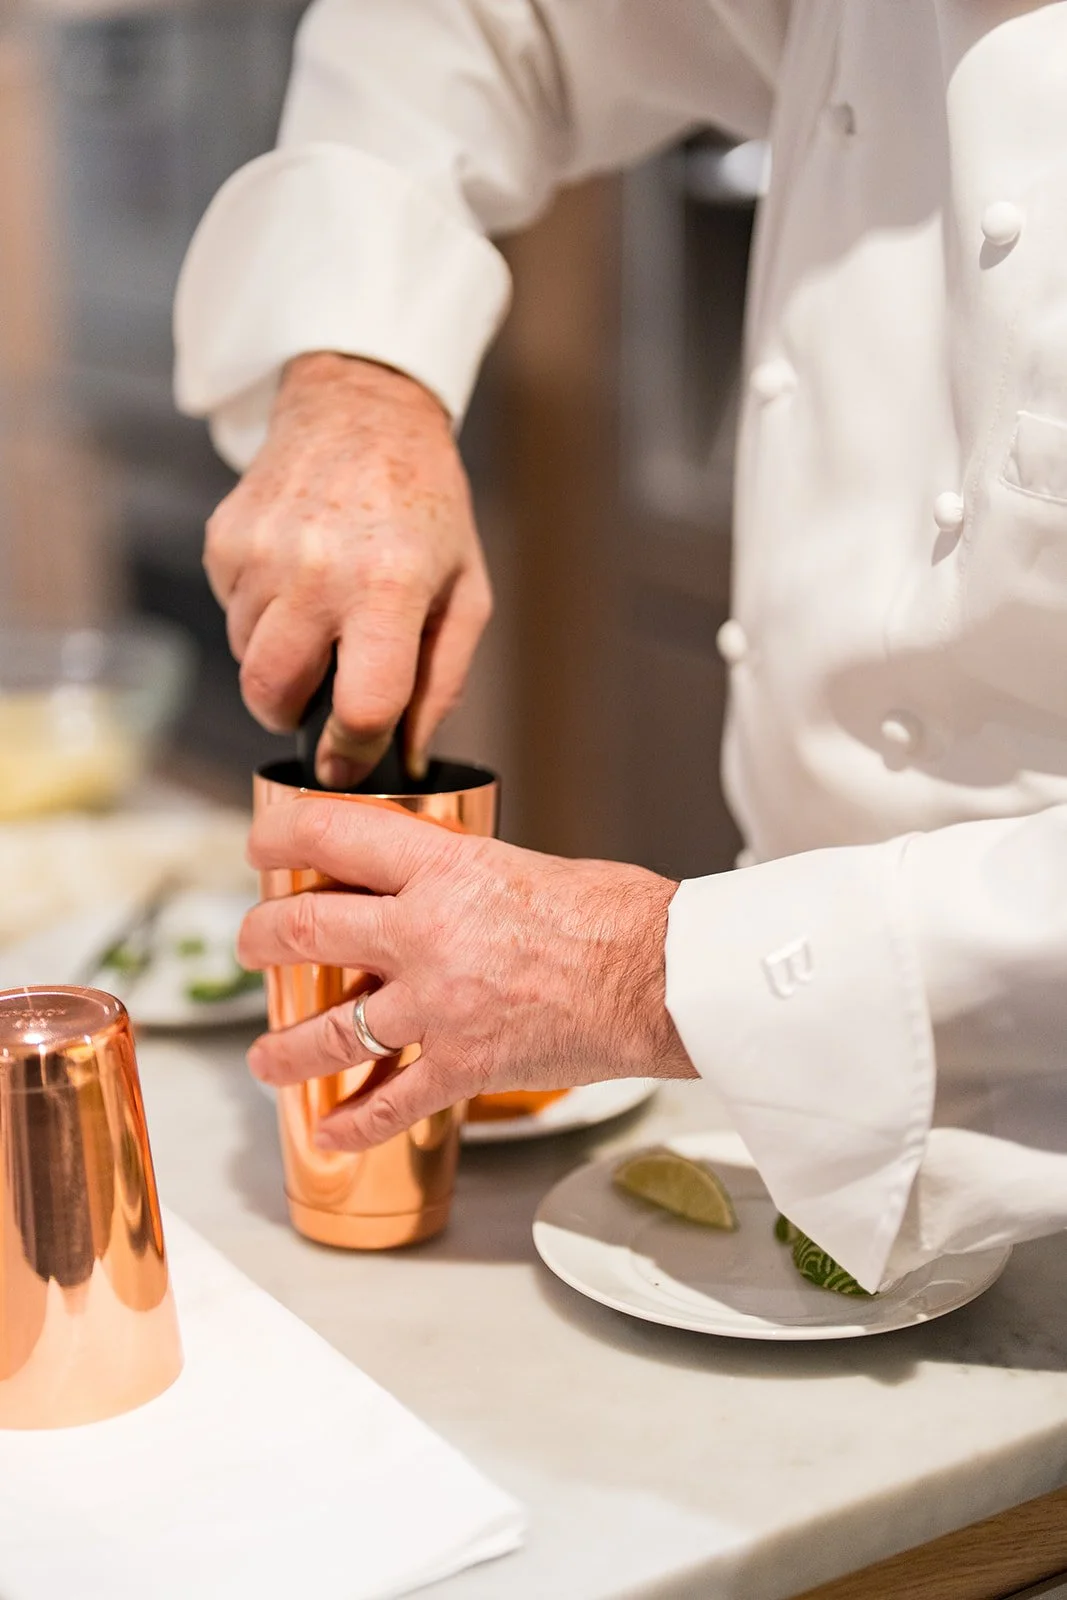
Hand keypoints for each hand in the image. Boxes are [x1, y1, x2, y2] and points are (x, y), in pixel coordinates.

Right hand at [204, 353, 491, 785]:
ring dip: (279, 662)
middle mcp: (316, 571)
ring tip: (321, 616)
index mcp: (387, 587)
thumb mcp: (467, 592)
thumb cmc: (426, 506)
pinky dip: (259, 619)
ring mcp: (261, 554)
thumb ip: (441, 682)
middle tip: (324, 695)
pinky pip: (230, 616)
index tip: (347, 764)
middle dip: (295, 715)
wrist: (363, 410)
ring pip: (246, 660)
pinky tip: (296, 579)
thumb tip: (407, 757)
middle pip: (274, 696)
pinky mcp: (224, 541)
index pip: (359, 707)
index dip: (350, 754)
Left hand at [238, 797, 696, 1149]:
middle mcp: (425, 934)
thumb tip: (429, 889)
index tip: (261, 847)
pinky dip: (353, 1123)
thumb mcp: (522, 866)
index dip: (281, 837)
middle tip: (253, 945)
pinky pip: (389, 1103)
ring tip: (265, 1057)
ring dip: (284, 1047)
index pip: (334, 836)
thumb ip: (460, 879)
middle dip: (261, 939)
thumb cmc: (616, 914)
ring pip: (329, 1031)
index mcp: (444, 870)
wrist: (664, 976)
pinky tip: (329, 1130)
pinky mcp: (463, 1065)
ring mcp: (438, 1005)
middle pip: (306, 930)